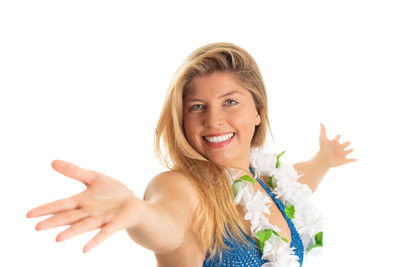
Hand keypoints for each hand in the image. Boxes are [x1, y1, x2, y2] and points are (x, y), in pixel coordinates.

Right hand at [26, 160, 141, 252]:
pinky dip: (95, 240)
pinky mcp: (115, 223)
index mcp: (81, 202)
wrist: (133, 204)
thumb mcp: (93, 178)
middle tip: (38, 227)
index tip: (28, 215)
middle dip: (55, 222)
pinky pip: (104, 233)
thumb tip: (52, 162)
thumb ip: (74, 171)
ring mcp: (101, 219)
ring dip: (71, 232)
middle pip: (69, 217)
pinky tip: (85, 249)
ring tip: (57, 239)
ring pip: (84, 226)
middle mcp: (88, 213)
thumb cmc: (112, 193)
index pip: (61, 205)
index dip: (46, 209)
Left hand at [318, 123, 356, 167]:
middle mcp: (339, 148)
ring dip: (350, 150)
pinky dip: (353, 160)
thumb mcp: (323, 138)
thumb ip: (323, 130)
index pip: (337, 138)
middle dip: (347, 143)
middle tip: (348, 142)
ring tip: (351, 149)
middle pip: (345, 144)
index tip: (338, 136)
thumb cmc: (323, 148)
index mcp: (334, 142)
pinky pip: (350, 160)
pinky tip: (355, 159)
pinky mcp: (344, 160)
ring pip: (348, 151)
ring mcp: (342, 154)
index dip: (338, 137)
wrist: (323, 159)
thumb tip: (320, 122)